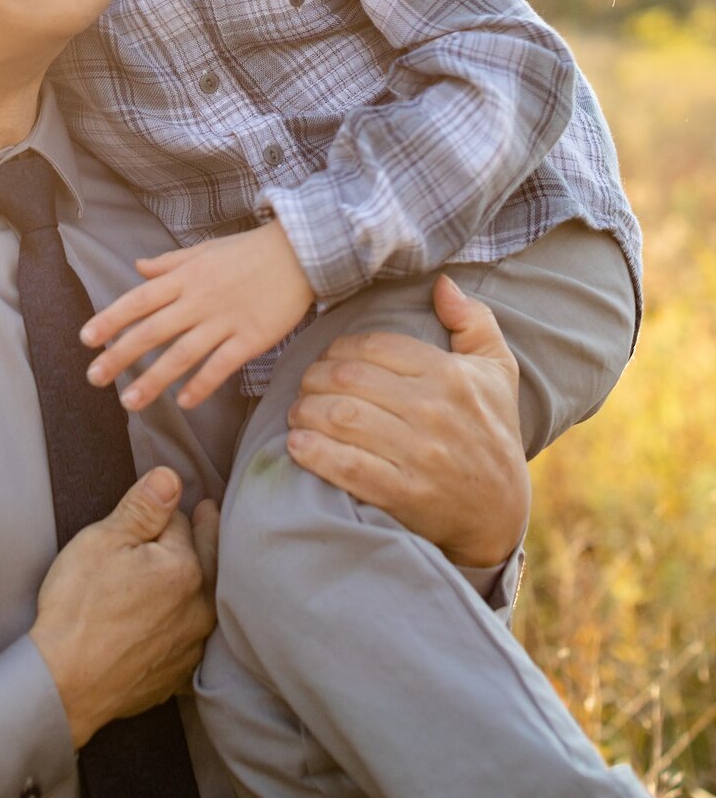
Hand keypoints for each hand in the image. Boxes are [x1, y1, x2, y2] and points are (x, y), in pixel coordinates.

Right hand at [29, 467, 218, 748]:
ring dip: (201, 579)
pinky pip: (191, 637)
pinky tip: (179, 618)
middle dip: (205, 533)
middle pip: (205, 558)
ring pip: (202, 599)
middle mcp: (199, 608)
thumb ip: (143, 507)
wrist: (63, 685)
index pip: (179, 523)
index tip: (153, 511)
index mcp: (185, 568)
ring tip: (201, 560)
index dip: (159, 515)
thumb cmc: (78, 608)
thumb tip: (171, 476)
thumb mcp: (103, 541)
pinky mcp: (177, 675)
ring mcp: (190, 646)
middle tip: (209, 513)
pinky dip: (188, 620)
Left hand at [80, 222, 314, 411]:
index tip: (87, 339)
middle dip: (120, 355)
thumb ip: (169, 263)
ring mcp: (225, 320)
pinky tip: (183, 402)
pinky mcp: (251, 338)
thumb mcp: (204, 249)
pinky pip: (221, 365)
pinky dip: (201, 384)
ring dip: (153, 379)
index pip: (139, 299)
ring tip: (129, 401)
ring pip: (181, 354)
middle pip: (152, 331)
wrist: (300, 251)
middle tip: (94, 378)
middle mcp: (199, 300)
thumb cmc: (249, 251)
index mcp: (185, 277)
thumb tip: (137, 268)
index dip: (111, 319)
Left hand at [285, 274, 529, 567]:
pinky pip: (348, 466)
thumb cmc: (493, 431)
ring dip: (307, 411)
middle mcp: (434, 412)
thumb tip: (442, 282)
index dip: (340, 348)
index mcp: (450, 376)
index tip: (327, 357)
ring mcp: (419, 456)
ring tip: (297, 412)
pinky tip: (297, 445)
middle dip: (314, 378)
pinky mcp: (405, 495)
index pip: (375, 347)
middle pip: (350, 380)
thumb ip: (473, 320)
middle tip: (303, 384)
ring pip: (342, 418)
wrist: (501, 515)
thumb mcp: (497, 370)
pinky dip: (314, 453)